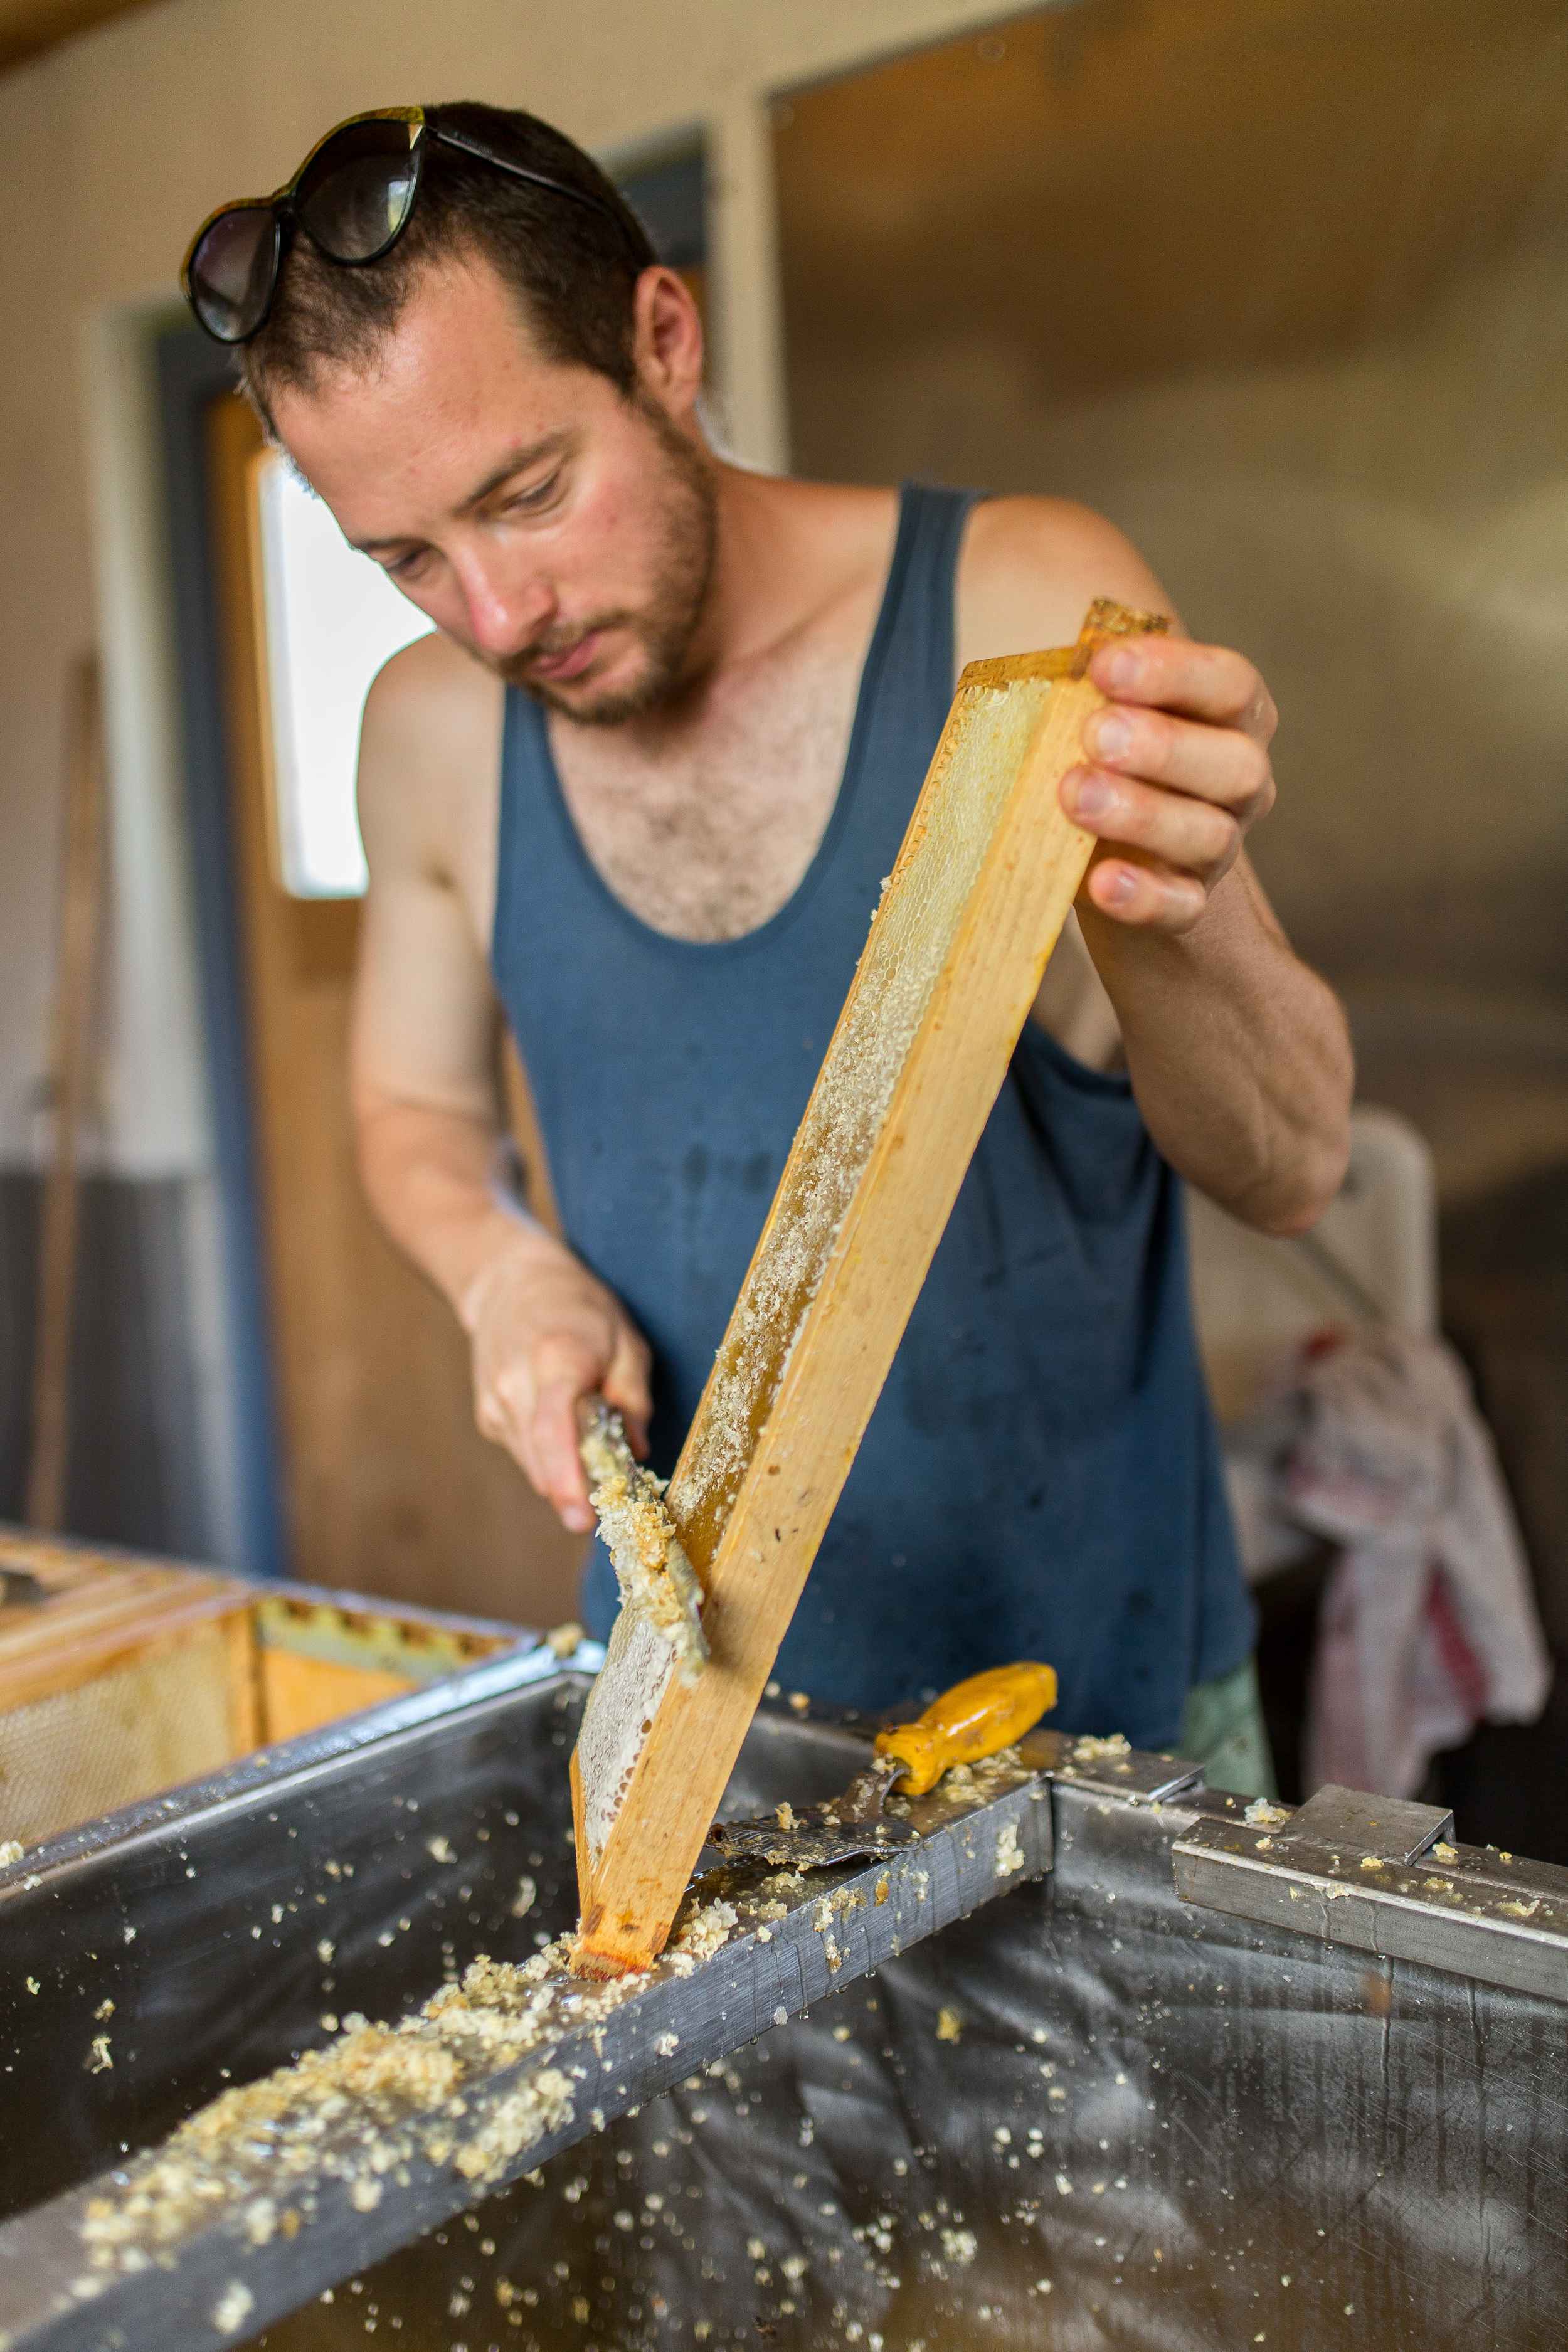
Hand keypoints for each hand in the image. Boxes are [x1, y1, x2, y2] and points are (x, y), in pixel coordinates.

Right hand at [460, 1238, 651, 1533]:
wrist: (511, 1281)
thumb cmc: (578, 1308)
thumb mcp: (626, 1341)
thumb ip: (633, 1399)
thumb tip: (639, 1454)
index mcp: (555, 1359)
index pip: (552, 1429)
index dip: (566, 1479)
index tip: (583, 1518)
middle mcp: (515, 1384)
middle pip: (541, 1460)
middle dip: (574, 1493)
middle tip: (603, 1512)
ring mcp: (495, 1401)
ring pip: (532, 1465)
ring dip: (563, 1477)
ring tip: (592, 1464)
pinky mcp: (488, 1415)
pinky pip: (524, 1453)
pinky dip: (548, 1458)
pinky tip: (564, 1435)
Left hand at [1062, 634, 1277, 933]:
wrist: (1100, 861)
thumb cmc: (1095, 760)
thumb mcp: (1089, 714)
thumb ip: (1080, 688)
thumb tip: (1044, 667)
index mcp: (1228, 717)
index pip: (1230, 684)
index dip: (1174, 672)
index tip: (1104, 666)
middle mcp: (1239, 781)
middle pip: (1237, 763)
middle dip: (1165, 746)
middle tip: (1095, 735)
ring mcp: (1219, 848)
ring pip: (1210, 834)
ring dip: (1142, 813)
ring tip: (1075, 794)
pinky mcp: (1186, 904)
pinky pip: (1180, 907)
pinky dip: (1142, 897)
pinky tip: (1099, 881)